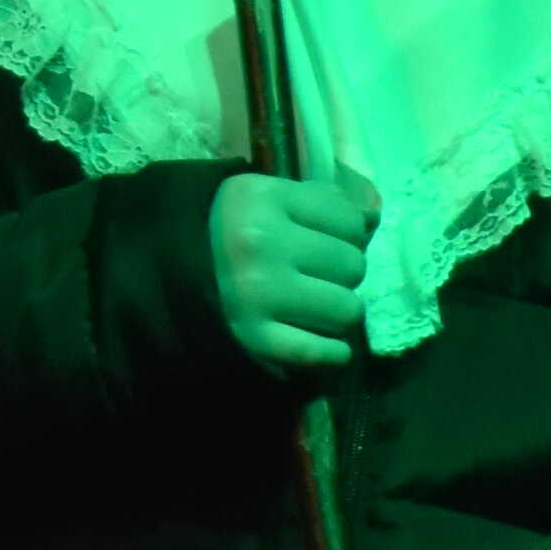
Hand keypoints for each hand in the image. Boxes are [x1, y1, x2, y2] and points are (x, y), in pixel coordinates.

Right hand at [209, 162, 378, 381]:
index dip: (348, 232)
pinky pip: (322, 351)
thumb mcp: (275, 198)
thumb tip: (375, 216)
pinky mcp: (255, 337)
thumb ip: (329, 201)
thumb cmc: (240, 231)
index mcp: (263, 198)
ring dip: (339, 310)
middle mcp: (259, 242)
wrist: (175, 273)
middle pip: (353, 265)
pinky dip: (333, 352)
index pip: (351, 220)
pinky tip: (328, 344)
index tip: (324, 239)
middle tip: (317, 274)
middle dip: (342, 272)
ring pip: (348, 309)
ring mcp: (256, 293)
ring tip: (316, 303)